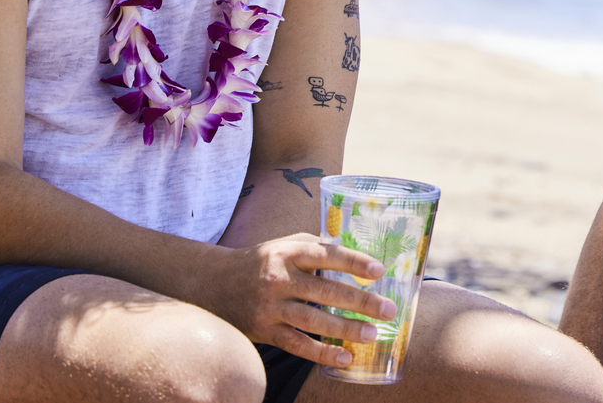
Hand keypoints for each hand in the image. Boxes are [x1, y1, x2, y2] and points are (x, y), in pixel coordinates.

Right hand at [203, 232, 398, 366]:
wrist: (214, 284)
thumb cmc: (261, 262)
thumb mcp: (285, 244)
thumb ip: (317, 247)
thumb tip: (356, 255)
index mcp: (288, 252)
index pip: (326, 254)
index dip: (353, 262)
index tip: (379, 270)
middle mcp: (279, 278)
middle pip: (325, 291)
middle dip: (360, 302)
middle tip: (388, 310)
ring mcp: (271, 307)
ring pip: (314, 321)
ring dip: (346, 330)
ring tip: (373, 334)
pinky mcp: (265, 331)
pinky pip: (298, 345)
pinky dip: (322, 353)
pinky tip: (345, 357)